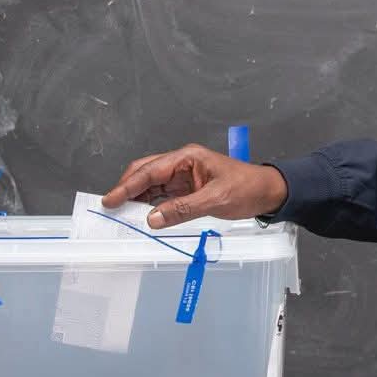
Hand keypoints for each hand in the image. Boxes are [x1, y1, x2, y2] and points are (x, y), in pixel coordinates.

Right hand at [102, 144, 288, 229]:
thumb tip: (152, 218)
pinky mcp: (187, 188)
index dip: (127, 186)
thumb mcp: (215, 200)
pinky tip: (141, 214)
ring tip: (121, 213)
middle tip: (109, 206)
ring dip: (136, 197)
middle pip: (145, 172)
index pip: (150, 171)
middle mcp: (181, 163)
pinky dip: (150, 204)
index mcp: (186, 157)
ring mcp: (183, 175)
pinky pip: (162, 194)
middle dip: (126, 188)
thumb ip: (182, 209)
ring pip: (151, 184)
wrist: (267, 192)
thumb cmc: (246, 189)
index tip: (110, 200)